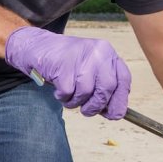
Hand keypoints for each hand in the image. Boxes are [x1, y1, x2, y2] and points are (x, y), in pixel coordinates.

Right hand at [4, 26, 130, 118]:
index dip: (120, 100)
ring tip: (68, 95)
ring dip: (75, 102)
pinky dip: (62, 96)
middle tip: (86, 111)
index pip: (123, 79)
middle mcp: (98, 52)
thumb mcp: (90, 68)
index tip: (113, 114)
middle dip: (96, 105)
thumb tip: (115, 113)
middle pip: (107, 88)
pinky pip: (67, 92)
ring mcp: (80, 57)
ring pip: (85, 92)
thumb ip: (103, 86)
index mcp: (107, 53)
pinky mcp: (63, 64)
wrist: (39, 47)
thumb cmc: (67, 64)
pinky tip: (58, 88)